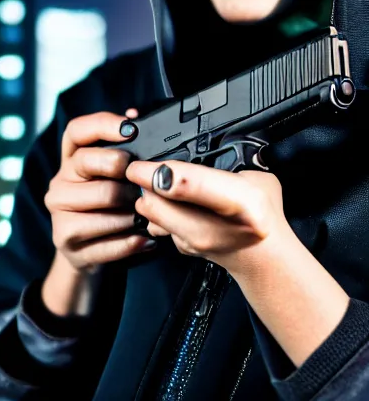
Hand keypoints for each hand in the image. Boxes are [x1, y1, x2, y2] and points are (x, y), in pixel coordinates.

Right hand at [42, 109, 155, 315]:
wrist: (86, 254)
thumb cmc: (108, 209)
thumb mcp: (112, 179)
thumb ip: (123, 150)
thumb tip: (136, 115)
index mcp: (70, 161)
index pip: (77, 132)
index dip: (103, 124)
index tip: (130, 128)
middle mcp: (59, 184)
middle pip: (91, 163)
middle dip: (126, 171)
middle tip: (148, 183)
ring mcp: (59, 214)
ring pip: (106, 201)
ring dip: (136, 209)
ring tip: (151, 215)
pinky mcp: (66, 241)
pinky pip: (109, 238)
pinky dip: (134, 240)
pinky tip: (146, 239)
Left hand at [125, 160, 292, 275]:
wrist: (264, 257)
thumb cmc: (263, 213)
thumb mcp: (256, 175)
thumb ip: (228, 160)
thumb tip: (191, 145)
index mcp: (237, 202)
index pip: (184, 186)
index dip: (154, 173)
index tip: (138, 165)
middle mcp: (210, 226)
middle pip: (153, 202)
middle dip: (144, 183)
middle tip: (145, 170)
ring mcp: (192, 242)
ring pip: (150, 215)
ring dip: (148, 197)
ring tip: (158, 185)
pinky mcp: (180, 248)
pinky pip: (155, 225)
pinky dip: (155, 211)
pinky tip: (170, 203)